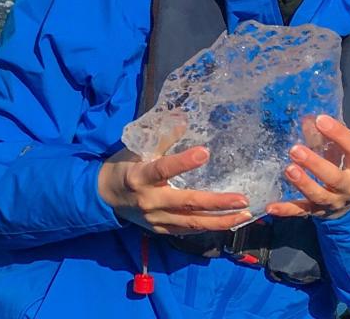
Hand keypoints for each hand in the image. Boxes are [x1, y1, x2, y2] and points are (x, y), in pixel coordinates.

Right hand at [98, 146, 251, 234]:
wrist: (105, 195)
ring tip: (244, 216)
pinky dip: (207, 227)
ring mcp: (155, 218)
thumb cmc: (125, 166)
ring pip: (192, 222)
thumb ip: (162, 138)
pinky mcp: (160, 230)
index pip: (164, 169)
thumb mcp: (138, 148)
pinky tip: (227, 223)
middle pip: (187, 203)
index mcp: (141, 176)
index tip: (205, 153)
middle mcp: (149, 200)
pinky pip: (186, 231)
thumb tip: (184, 119)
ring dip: (220, 221)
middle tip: (242, 200)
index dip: (183, 162)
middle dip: (217, 203)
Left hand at [265, 114, 349, 219]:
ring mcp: (333, 202)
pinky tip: (271, 207)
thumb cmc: (343, 167)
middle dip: (315, 164)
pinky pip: (300, 211)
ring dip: (303, 183)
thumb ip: (325, 137)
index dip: (339, 134)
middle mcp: (349, 187)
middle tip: (295, 149)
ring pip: (318, 195)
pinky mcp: (316, 212)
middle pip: (334, 177)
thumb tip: (306, 120)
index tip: (320, 120)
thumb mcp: (341, 153)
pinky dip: (286, 210)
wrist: (348, 204)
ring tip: (289, 169)